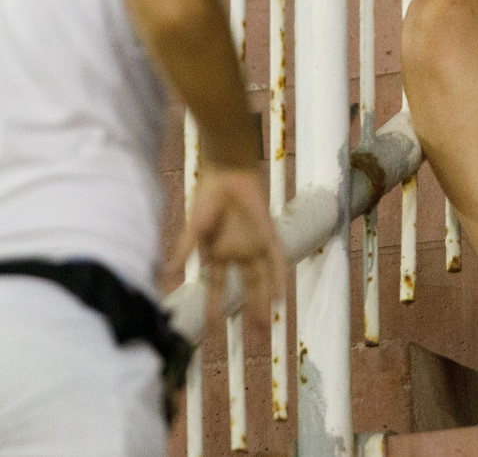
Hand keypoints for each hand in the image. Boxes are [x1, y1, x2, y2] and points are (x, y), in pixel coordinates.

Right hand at [167, 165, 286, 330]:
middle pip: (247, 289)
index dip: (216, 307)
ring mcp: (255, 246)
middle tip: (256, 339)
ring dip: (264, 303)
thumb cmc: (207, 197)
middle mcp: (239, 253)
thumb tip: (163, 277)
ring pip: (262, 281)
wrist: (227, 172)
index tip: (212, 330)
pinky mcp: (268, 235)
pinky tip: (280, 297)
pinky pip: (277, 261)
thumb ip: (182, 254)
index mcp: (219, 254)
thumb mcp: (193, 231)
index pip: (218, 288)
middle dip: (250, 313)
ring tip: (266, 327)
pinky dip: (278, 278)